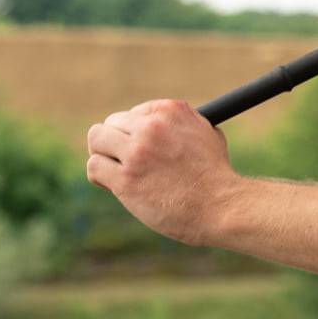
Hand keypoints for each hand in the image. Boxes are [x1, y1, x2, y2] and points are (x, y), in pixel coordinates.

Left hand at [86, 99, 239, 244]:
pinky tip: (113, 185)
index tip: (143, 149)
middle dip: (117, 143)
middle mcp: (151, 126)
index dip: (135, 132)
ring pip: (97, 139)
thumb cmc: (216, 176)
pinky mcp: (125, 179)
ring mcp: (137, 152)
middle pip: (112, 123)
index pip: (133, 112)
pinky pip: (95, 166)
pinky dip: (100, 177)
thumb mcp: (207, 134)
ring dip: (104, 156)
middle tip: (127, 162)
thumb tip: (160, 125)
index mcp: (171, 111)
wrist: (222, 207)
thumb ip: (180, 125)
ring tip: (118, 172)